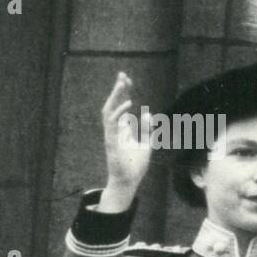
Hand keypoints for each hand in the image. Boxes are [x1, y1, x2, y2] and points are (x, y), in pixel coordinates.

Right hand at [99, 72, 150, 210]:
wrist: (128, 182)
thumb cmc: (135, 165)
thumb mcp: (145, 144)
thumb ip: (146, 129)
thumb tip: (147, 113)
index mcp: (121, 129)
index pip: (120, 106)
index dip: (123, 93)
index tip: (127, 80)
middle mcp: (114, 130)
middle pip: (112, 105)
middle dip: (117, 89)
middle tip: (122, 75)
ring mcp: (111, 135)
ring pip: (109, 111)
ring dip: (115, 97)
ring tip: (122, 84)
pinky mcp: (112, 142)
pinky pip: (112, 124)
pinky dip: (119, 113)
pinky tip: (129, 104)